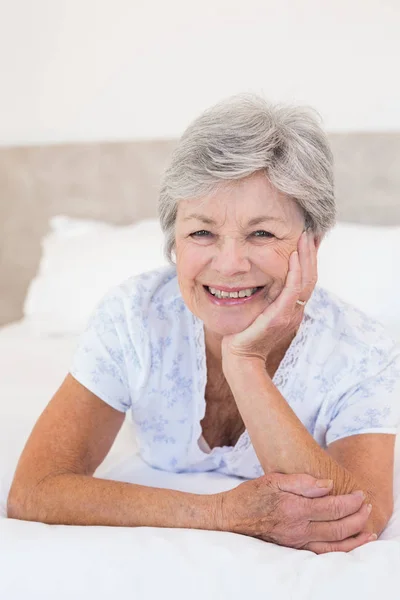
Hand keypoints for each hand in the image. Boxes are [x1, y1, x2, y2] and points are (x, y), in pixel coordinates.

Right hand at [215, 473, 375, 553]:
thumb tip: (328, 486)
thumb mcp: (275, 479)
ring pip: (335, 545)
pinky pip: (323, 553)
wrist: (232, 516)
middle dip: (358, 517)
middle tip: (366, 506)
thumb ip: (303, 482)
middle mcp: (299, 529)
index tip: (360, 494)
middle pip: (338, 527)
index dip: (351, 502)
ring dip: (355, 538)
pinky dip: (341, 550)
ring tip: (368, 530)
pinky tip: (349, 544)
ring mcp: (297, 542)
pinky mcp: (294, 548)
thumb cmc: (252, 494)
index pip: (332, 508)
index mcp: (295, 509)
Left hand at [221, 230, 316, 363]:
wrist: (240, 357)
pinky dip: (295, 272)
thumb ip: (264, 299)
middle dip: (311, 253)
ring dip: (306, 257)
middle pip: (311, 277)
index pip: (306, 280)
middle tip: (310, 232)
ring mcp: (290, 313)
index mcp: (292, 309)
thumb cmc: (244, 336)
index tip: (307, 240)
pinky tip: (293, 256)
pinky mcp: (280, 316)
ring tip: (305, 237)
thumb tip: (259, 280)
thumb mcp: (258, 313)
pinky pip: (293, 290)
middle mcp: (295, 310)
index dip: (308, 260)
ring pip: (306, 280)